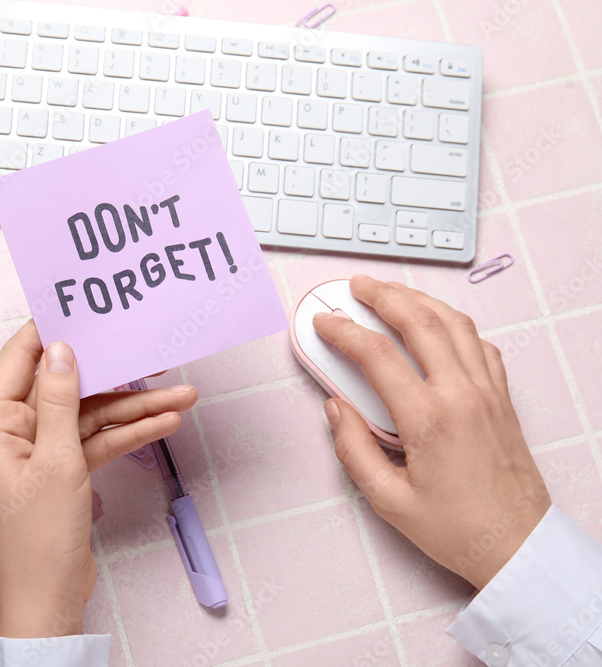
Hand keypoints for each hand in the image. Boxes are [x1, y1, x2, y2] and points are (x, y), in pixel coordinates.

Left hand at [0, 320, 197, 637]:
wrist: (46, 602)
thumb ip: (62, 400)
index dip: (53, 331)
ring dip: (131, 407)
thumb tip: (63, 350)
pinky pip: (95, 442)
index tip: (85, 307)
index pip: (22, 358)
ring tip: (180, 392)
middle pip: (65, 387)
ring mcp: (38, 454)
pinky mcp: (60, 473)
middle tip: (149, 351)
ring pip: (88, 416)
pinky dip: (126, 435)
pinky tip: (163, 422)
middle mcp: (12, 432)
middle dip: (111, 374)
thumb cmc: (35, 541)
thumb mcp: (56, 460)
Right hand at [312, 274, 549, 589]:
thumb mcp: (388, 500)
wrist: (518, 546)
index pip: (377, 355)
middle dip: (383, 295)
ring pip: (454, 324)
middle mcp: (462, 395)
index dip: (343, 331)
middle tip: (357, 285)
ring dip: (419, 300)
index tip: (323, 323)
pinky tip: (438, 325)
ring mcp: (487, 392)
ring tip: (393, 292)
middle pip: (419, 322)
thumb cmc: (459, 529)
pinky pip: (479, 344)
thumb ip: (354, 449)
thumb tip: (336, 410)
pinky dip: (454, 324)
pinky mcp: (501, 399)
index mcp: (429, 419)